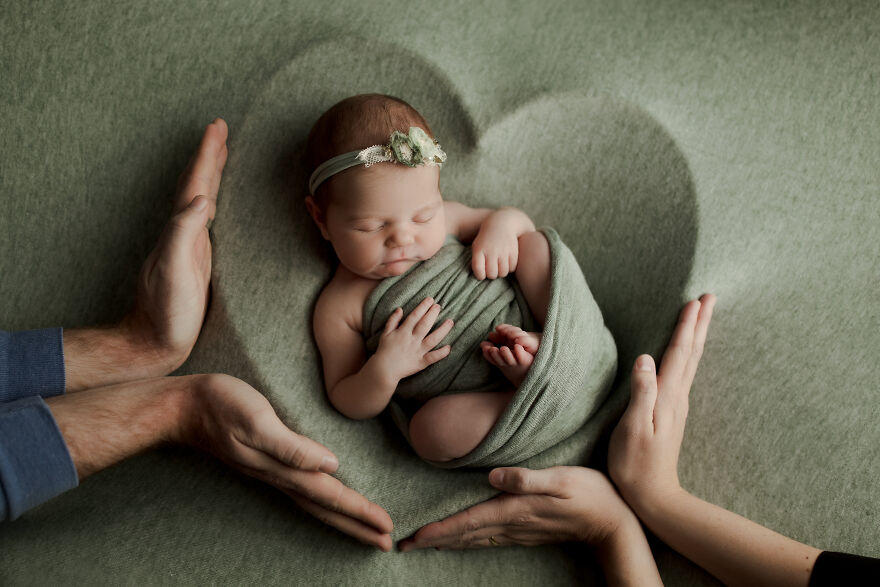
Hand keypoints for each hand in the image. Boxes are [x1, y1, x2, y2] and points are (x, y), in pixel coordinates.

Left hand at [123, 118, 227, 370]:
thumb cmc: (166, 313)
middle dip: (209, 156)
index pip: (196, 184)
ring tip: (220, 156)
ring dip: (209, 175)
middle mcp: (182, 232)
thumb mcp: (176, 272)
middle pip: (196, 185)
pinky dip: (211, 200)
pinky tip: (214, 204)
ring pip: (200, 199)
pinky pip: (205, 218)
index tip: (218, 128)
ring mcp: (187, 246)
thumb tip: (200, 199)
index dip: (207, 156)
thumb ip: (183, 235)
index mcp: (180, 229)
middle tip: (220, 130)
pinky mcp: (195, 261)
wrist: (153, 342)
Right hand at [180, 373, 393, 550]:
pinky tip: (327, 500)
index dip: (360, 511)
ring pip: (315, 502)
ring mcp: (271, 472)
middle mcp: (279, 476)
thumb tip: (330, 464)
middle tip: (387, 542)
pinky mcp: (266, 462)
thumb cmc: (219, 405)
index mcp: (283, 469)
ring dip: (343, 517)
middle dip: (357, 525)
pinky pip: (303, 491)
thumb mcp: (256, 419)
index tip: (387, 526)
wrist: (181, 406)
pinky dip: (323, 501)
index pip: (330, 495)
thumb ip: (292, 446)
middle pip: (326, 508)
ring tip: (366, 529)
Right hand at [374, 297, 453, 380]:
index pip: (414, 316)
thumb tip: (400, 309)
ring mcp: (417, 352)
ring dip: (443, 330)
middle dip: (433, 314)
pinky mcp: (421, 363)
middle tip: (439, 306)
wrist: (383, 370)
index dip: (423, 307)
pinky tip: (449, 347)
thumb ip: (393, 320)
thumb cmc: (384, 350)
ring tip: (450, 321)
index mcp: (403, 332)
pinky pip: (433, 357)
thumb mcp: (385, 333)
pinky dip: (441, 353)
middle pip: (425, 325)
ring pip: (433, 339)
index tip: (430, 300)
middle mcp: (412, 340)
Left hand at [399, 466, 636, 550]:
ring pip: (474, 539)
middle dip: (433, 539)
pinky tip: (462, 538)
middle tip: (404, 545)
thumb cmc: (589, 494)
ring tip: (424, 542)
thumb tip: (492, 477)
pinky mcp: (526, 531)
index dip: (439, 530)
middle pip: (464, 535)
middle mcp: (512, 524)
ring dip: (447, 541)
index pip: (468, 522)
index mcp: (514, 510)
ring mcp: (519, 531)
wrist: (612, 523)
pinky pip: (488, 538)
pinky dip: (467, 539)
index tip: (413, 537)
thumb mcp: (560, 479)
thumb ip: (525, 478)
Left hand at [470, 209, 522, 279]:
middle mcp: (491, 251)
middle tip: (493, 269)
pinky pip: (512, 268)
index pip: (479, 272)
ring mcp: (503, 251)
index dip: (480, 275)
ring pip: (503, 273)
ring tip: (499, 266)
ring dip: (501, 272)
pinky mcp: (514, 251)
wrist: (502, 222)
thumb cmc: (486, 238)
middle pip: (492, 274)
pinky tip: (507, 262)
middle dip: (492, 274)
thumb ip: (477, 261)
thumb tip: (482, 277)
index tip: (482, 273)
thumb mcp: (477, 246)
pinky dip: (510, 267)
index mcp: (479, 250)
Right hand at [608, 294, 715, 510]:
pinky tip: (686, 353)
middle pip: (692, 352)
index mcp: (667, 396)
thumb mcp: (632, 427)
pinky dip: (688, 355)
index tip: (694, 301)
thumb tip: (645, 357)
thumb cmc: (635, 463)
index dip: (685, 326)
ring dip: (697, 336)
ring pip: (691, 361)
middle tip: (709, 297)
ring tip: (701, 316)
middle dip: (699, 323)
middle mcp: (677, 396)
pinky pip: (683, 373)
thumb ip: (641, 392)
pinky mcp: (671, 411)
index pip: (678, 353)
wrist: (653, 495)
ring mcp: (677, 404)